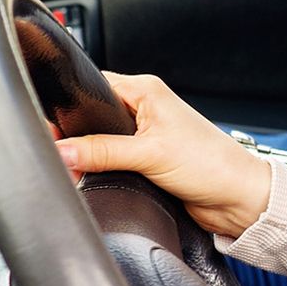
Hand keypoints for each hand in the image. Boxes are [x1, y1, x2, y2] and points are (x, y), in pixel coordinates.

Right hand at [54, 73, 272, 237]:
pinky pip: (110, 159)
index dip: (68, 108)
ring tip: (77, 169)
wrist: (237, 198)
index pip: (91, 87)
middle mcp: (144, 107)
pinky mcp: (145, 158)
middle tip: (62, 156)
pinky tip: (94, 176)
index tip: (49, 131)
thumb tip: (60, 149)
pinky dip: (100, 168)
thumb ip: (103, 151)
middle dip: (74, 136)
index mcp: (146, 90)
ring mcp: (144, 134)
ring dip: (88, 155)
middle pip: (91, 116)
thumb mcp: (150, 154)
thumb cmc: (211, 165)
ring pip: (98, 140)